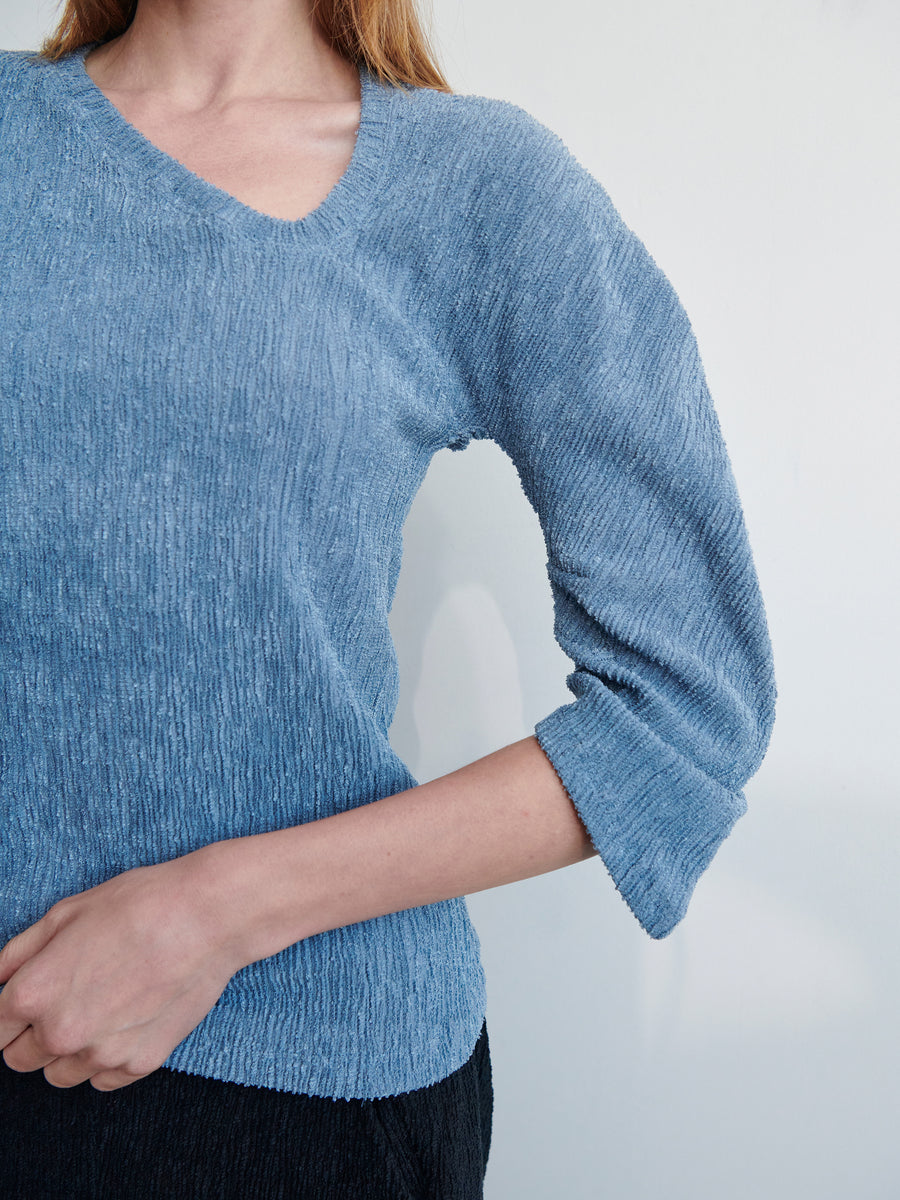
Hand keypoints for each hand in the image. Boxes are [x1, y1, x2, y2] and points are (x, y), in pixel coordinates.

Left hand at [0, 851, 245, 1091]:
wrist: (206, 916)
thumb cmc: (138, 904)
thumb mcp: (66, 913)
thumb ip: (18, 953)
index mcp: (33, 995)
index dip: (10, 1012)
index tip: (31, 999)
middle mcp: (61, 1033)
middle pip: (20, 1060)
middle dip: (34, 1034)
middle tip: (68, 998)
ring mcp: (102, 1054)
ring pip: (60, 1075)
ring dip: (69, 1051)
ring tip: (101, 1008)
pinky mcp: (140, 1063)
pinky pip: (104, 1080)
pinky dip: (107, 1059)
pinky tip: (126, 1020)